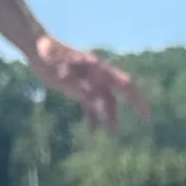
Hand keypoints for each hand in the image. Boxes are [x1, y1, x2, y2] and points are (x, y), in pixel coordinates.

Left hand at [31, 35, 150, 129]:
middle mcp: (97, 77)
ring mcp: (88, 82)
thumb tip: (92, 100)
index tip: (146, 117)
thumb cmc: (50, 54)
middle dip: (118, 115)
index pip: (126, 85)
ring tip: (107, 136)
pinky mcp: (78, 88)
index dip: (138, 101)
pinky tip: (91, 132)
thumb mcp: (62, 70)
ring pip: (102, 104)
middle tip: (118, 134)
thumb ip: (77, 85)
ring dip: (105, 119)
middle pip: (115, 98)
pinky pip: (89, 105)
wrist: (38, 48)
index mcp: (99, 70)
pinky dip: (91, 117)